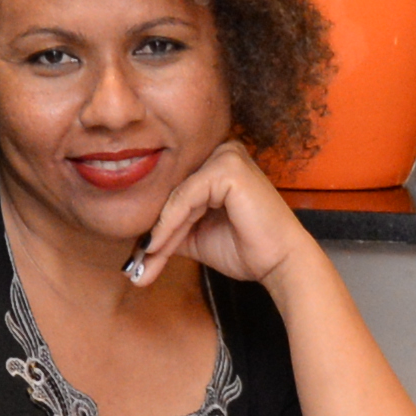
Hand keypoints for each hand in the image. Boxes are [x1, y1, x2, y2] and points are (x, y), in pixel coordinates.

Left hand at [129, 140, 313, 287]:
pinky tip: (157, 246)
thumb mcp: (197, 235)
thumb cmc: (247, 248)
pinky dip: (169, 223)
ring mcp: (226, 155)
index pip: (176, 192)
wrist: (281, 263)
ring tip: (144, 261)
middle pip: (174, 194)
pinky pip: (185, 197)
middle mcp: (221, 151)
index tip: (136, 259)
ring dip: (159, 232)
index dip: (156, 226)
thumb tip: (135, 246)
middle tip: (134, 265)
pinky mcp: (227, 167)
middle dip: (154, 232)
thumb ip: (169, 229)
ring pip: (176, 197)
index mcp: (216, 162)